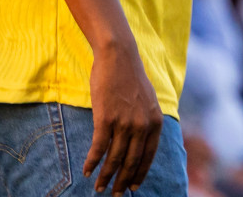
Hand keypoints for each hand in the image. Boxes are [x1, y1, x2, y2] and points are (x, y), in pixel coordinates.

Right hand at [84, 39, 163, 194]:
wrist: (119, 58)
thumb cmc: (131, 79)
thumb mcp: (149, 101)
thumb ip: (147, 121)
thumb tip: (142, 141)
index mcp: (155, 122)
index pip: (149, 156)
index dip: (140, 173)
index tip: (134, 187)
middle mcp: (142, 125)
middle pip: (132, 162)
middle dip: (123, 182)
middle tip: (115, 194)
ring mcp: (125, 123)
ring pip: (115, 159)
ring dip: (105, 176)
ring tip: (98, 188)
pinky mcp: (106, 118)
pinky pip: (99, 148)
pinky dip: (92, 162)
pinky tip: (87, 170)